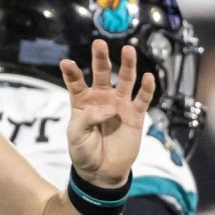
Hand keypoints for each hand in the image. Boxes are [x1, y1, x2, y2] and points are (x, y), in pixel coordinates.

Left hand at [61, 40, 154, 187]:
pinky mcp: (135, 115)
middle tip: (99, 44)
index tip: (66, 62)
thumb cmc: (84, 151)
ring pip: (124, 80)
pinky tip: (148, 77)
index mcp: (82, 101)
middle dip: (100, 58)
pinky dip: (147, 88)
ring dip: (127, 65)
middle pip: (102, 73)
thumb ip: (89, 119)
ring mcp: (119, 104)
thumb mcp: (77, 136)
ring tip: (129, 51)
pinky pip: (143, 98)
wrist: (102, 171)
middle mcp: (101, 98)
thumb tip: (110, 107)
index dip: (71, 72)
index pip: (76, 82)